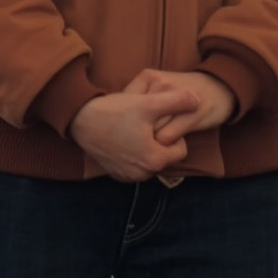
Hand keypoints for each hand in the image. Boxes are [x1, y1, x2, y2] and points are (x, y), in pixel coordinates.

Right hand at [68, 88, 193, 182]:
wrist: (79, 119)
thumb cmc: (114, 111)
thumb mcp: (148, 103)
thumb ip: (177, 102)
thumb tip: (199, 100)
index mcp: (154, 160)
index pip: (181, 149)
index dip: (173, 132)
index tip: (159, 119)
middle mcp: (142, 175)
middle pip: (164, 156)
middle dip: (160, 140)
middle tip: (146, 121)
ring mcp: (127, 177)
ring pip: (149, 160)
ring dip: (147, 146)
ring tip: (134, 128)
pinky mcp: (115, 174)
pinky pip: (134, 164)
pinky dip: (133, 153)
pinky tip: (123, 136)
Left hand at [129, 67, 235, 141]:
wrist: (219, 87)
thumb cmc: (182, 92)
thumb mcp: (156, 88)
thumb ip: (137, 99)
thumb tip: (113, 121)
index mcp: (148, 77)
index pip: (123, 105)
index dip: (123, 122)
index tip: (126, 131)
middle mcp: (160, 85)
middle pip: (135, 120)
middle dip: (135, 134)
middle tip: (139, 143)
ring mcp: (177, 98)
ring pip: (150, 131)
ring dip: (150, 143)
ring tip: (154, 144)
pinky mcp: (193, 113)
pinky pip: (167, 138)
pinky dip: (165, 146)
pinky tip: (170, 144)